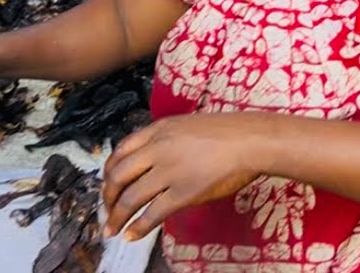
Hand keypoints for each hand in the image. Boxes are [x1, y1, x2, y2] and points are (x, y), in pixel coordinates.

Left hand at [101, 114, 258, 240]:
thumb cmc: (229, 132)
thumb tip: (152, 160)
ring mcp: (170, 171)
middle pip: (118, 176)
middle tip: (107, 210)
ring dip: (117, 217)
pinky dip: (138, 227)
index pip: (119, 152)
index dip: (109, 173)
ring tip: (112, 229)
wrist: (252, 140)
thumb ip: (165, 140)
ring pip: (130, 198)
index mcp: (158, 130)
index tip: (109, 185)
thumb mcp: (188, 125)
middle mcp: (158, 149)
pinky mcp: (184, 192)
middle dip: (108, 197)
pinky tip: (132, 235)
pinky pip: (152, 213)